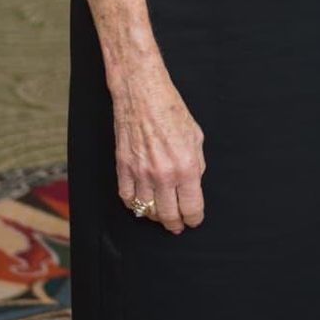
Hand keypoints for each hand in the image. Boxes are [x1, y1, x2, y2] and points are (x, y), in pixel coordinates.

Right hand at [112, 60, 205, 233]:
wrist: (142, 94)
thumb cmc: (171, 110)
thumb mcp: (196, 136)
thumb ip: (196, 164)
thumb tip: (193, 185)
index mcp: (186, 166)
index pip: (192, 207)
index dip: (194, 218)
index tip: (194, 220)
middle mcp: (164, 174)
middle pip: (169, 215)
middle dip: (175, 224)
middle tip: (178, 225)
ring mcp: (141, 173)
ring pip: (147, 210)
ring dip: (155, 216)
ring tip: (161, 214)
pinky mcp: (123, 169)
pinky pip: (127, 199)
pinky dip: (135, 205)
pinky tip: (142, 202)